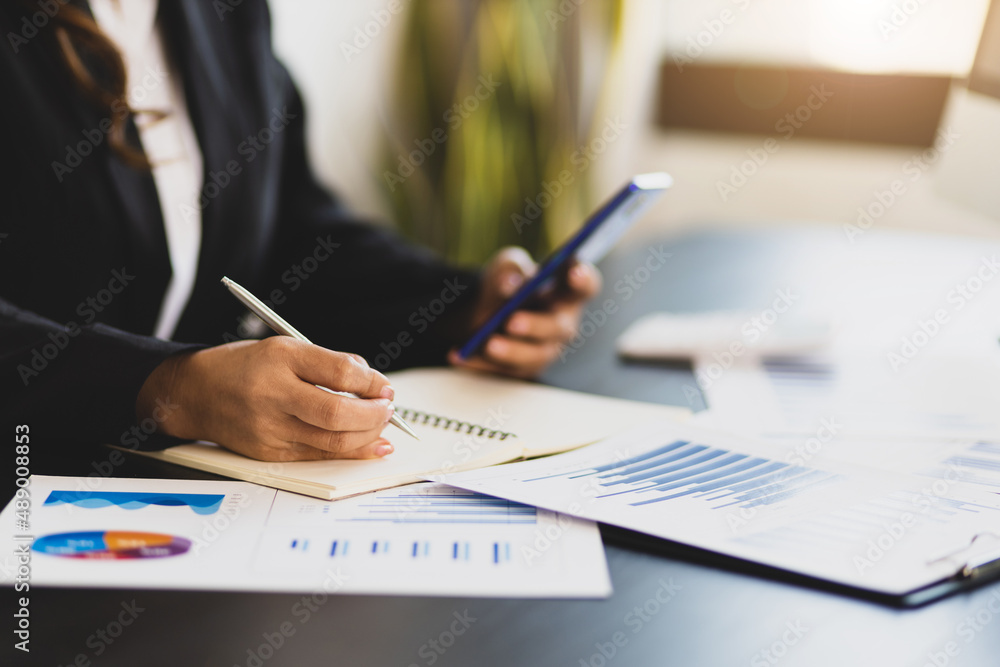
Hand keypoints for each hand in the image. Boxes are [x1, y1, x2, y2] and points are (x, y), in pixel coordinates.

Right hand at [136, 337, 396, 460]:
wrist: (196, 393)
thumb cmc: (246, 366)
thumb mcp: (287, 348)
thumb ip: (331, 362)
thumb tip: (372, 382)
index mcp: (281, 359)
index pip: (340, 373)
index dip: (372, 383)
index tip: (385, 387)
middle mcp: (273, 394)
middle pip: (338, 414)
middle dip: (375, 415)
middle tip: (388, 408)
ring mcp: (270, 428)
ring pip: (333, 442)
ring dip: (368, 435)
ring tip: (381, 425)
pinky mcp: (269, 453)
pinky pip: (319, 456)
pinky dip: (351, 452)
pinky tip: (370, 445)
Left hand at [448, 246, 601, 377]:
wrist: (482, 310)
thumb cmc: (507, 283)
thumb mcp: (506, 265)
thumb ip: (511, 267)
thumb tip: (511, 284)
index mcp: (565, 293)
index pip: (585, 286)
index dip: (584, 280)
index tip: (574, 273)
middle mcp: (562, 323)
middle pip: (559, 327)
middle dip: (536, 325)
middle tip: (512, 321)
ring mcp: (544, 349)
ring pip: (534, 356)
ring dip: (512, 351)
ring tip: (490, 344)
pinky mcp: (522, 369)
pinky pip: (503, 371)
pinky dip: (479, 363)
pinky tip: (459, 355)